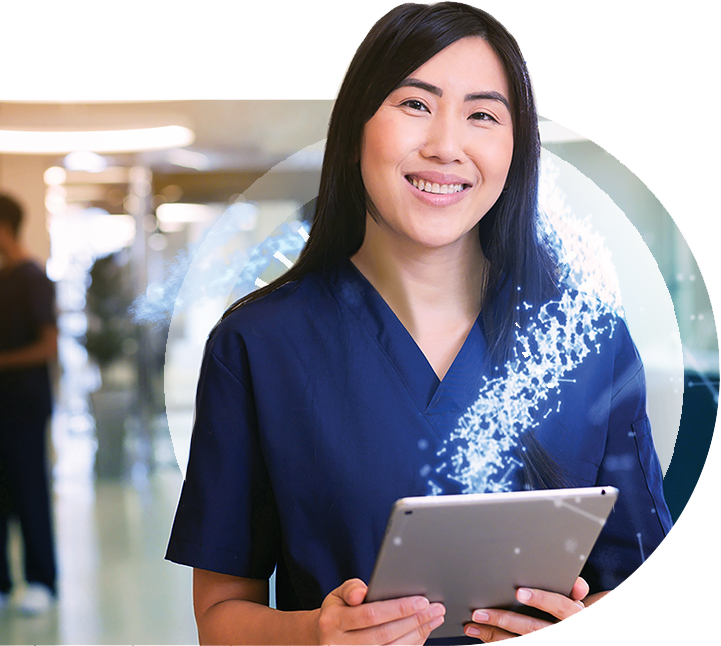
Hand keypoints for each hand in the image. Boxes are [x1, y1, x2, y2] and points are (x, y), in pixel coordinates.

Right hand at [316, 578, 445, 645]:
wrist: (325, 639)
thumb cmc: (338, 612)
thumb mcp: (338, 594)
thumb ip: (351, 589)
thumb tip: (361, 593)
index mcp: (332, 623)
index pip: (370, 615)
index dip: (398, 609)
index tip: (421, 601)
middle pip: (384, 635)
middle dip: (414, 621)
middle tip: (435, 609)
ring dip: (417, 635)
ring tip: (434, 619)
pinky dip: (411, 645)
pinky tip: (422, 632)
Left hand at [463, 577, 588, 641]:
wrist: (583, 637)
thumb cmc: (581, 620)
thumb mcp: (588, 607)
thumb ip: (576, 592)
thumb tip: (577, 583)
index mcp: (576, 618)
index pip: (560, 607)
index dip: (541, 599)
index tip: (519, 592)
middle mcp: (562, 634)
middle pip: (531, 628)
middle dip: (503, 620)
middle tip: (479, 613)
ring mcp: (549, 643)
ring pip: (520, 641)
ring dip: (493, 634)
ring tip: (471, 626)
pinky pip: (516, 645)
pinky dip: (497, 641)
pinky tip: (482, 637)